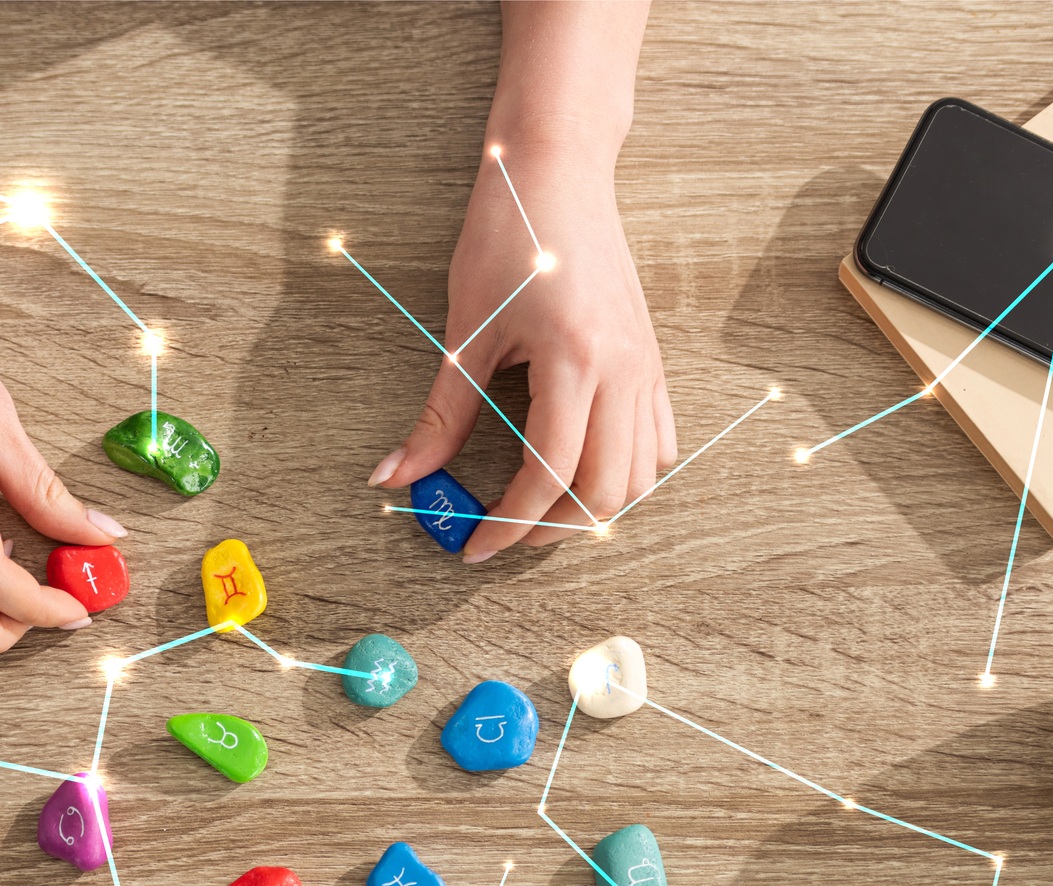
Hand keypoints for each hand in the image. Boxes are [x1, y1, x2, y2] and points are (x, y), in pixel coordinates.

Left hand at [368, 139, 674, 559]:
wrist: (558, 171)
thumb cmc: (509, 233)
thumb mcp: (464, 331)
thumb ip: (439, 416)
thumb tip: (395, 477)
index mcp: (577, 361)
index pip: (549, 476)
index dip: (508, 524)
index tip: (474, 547)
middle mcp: (624, 370)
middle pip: (606, 492)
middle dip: (552, 528)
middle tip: (504, 532)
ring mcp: (646, 366)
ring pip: (641, 475)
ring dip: (593, 507)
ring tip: (541, 509)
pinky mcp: (651, 359)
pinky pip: (658, 440)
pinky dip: (626, 472)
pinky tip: (584, 468)